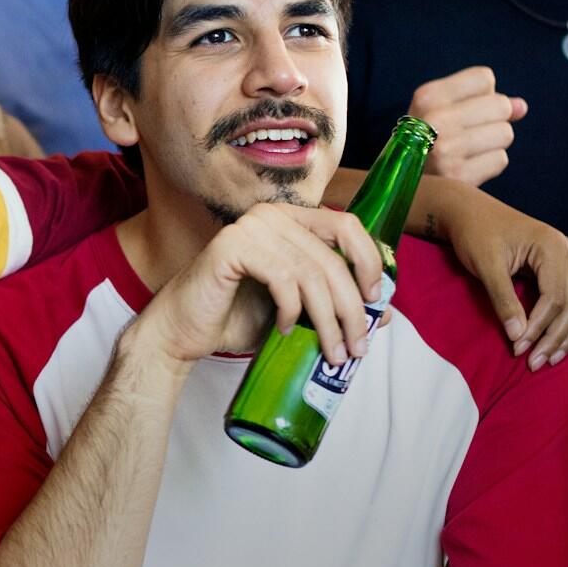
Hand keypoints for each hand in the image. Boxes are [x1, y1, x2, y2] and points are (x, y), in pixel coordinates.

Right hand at [134, 202, 385, 368]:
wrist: (184, 332)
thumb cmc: (238, 318)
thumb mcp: (298, 311)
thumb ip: (334, 304)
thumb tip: (384, 315)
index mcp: (291, 220)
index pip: (347, 225)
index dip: (369, 262)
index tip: (375, 301)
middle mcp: (272, 215)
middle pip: (332, 257)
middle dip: (351, 307)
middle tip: (357, 347)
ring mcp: (250, 227)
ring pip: (311, 273)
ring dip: (327, 319)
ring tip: (331, 351)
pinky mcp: (232, 246)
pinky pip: (282, 279)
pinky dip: (291, 310)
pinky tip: (286, 330)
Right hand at [408, 66, 528, 186]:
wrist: (393, 184)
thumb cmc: (423, 140)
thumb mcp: (439, 110)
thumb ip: (483, 101)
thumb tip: (522, 106)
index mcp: (427, 96)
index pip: (485, 78)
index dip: (482, 95)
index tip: (464, 109)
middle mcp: (435, 119)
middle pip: (501, 106)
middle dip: (493, 120)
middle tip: (467, 133)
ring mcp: (446, 149)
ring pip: (505, 133)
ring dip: (492, 144)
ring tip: (467, 151)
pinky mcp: (458, 177)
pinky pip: (500, 160)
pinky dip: (488, 165)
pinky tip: (467, 167)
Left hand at [438, 186, 567, 370]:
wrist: (469, 211)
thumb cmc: (474, 233)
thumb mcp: (485, 265)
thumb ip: (503, 299)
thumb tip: (519, 337)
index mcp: (551, 246)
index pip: (556, 297)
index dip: (540, 327)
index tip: (519, 348)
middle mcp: (566, 252)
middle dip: (555, 337)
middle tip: (533, 363)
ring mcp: (566, 260)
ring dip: (567, 335)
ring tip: (547, 360)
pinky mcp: (559, 268)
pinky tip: (557, 345)